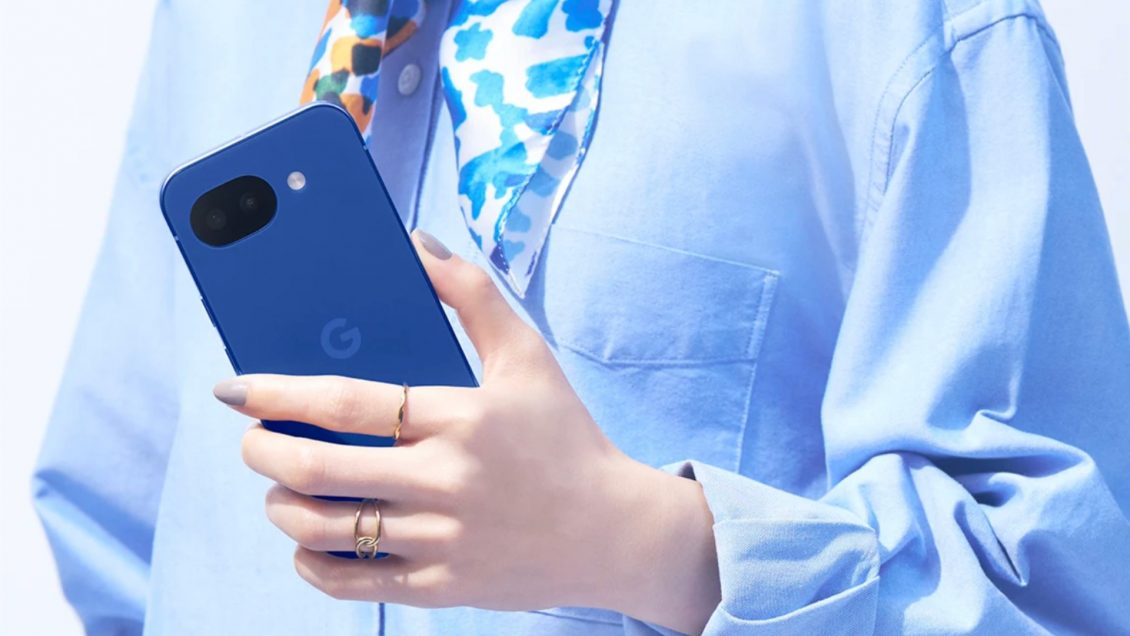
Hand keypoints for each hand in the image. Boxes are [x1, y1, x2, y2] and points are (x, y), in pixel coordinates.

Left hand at [214, 230, 720, 633]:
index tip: (234, 389)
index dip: (277, 394)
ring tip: (280, 487)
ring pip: (325, 530)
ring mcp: (442, 542)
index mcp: (460, 419)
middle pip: (318, 471)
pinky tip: (308, 541)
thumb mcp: (529, 356)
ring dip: (281, 506)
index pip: (346, 404)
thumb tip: (415, 244)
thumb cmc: (566, 437)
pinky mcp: (443, 588)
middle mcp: (446, 482)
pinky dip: (312, 563)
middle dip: (263, 453)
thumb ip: (472, 294)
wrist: (615, 531)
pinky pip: (352, 584)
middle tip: (252, 440)